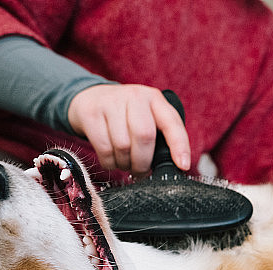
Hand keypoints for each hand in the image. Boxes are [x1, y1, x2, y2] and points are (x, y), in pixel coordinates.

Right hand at [67, 84, 190, 175]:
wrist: (90, 98)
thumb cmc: (125, 115)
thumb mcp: (146, 116)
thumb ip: (160, 135)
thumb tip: (174, 166)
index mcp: (154, 99)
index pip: (172, 123)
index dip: (179, 146)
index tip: (182, 165)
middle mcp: (135, 97)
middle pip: (144, 136)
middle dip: (143, 162)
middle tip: (140, 170)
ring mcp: (111, 103)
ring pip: (123, 145)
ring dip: (125, 164)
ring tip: (125, 163)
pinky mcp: (91, 113)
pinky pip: (104, 148)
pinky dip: (110, 162)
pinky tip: (112, 160)